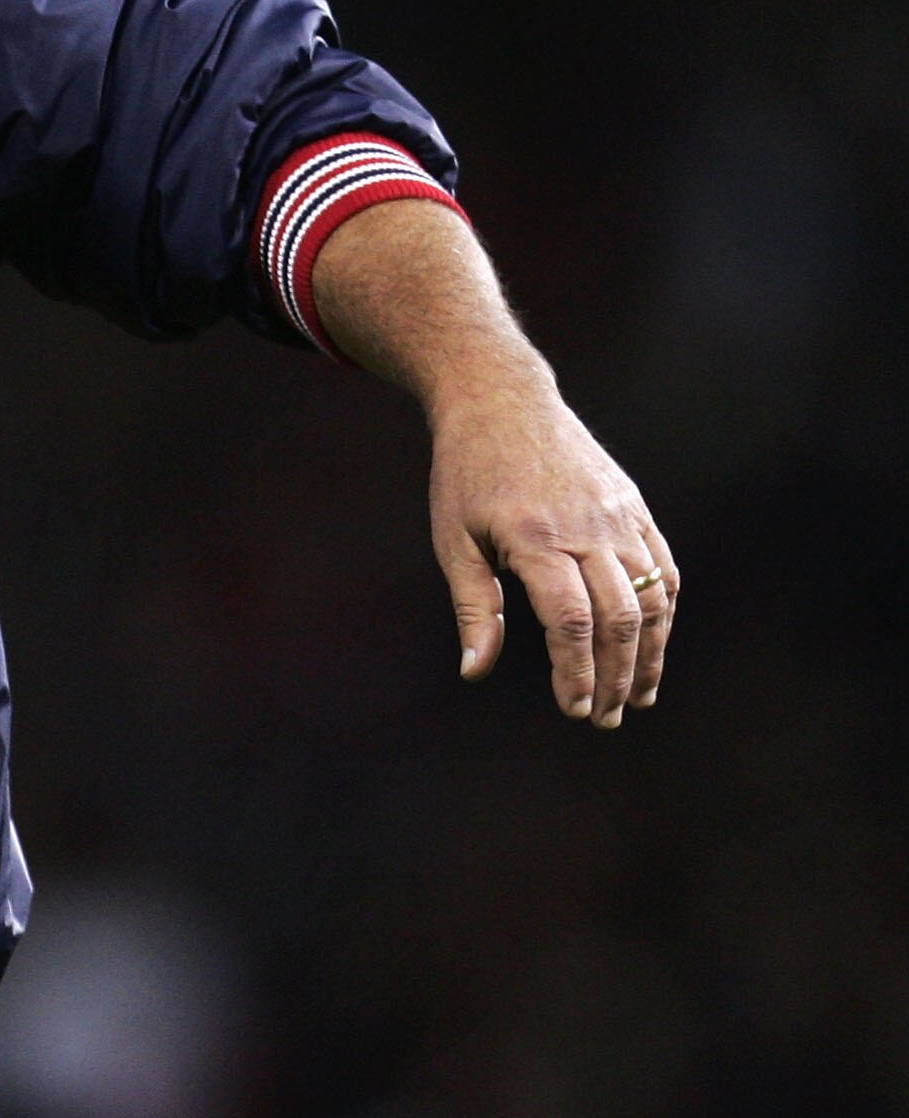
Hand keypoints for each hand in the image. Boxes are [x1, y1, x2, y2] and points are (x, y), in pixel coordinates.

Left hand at [428, 374, 676, 725]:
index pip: (571, 622)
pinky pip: (663, 569)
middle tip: (602, 716)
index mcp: (536, 538)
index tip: (572, 707)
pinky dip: (664, 613)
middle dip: (614, 676)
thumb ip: (473, 606)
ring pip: (652, 599)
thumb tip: (474, 671)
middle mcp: (587, 529)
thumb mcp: (453, 537)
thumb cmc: (467, 474)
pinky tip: (651, 646)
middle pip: (619, 619)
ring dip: (648, 654)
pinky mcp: (635, 508)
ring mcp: (619, 517)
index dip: (577, 671)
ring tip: (635, 696)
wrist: (503, 401)